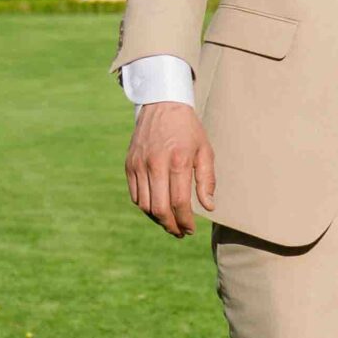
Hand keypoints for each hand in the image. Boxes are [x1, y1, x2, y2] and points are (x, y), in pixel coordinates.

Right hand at [126, 100, 214, 237]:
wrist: (162, 104)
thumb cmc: (188, 130)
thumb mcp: (205, 151)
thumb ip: (206, 180)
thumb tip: (208, 207)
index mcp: (177, 161)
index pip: (179, 202)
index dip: (185, 221)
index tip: (191, 229)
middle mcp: (155, 164)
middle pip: (160, 208)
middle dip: (171, 226)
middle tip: (180, 233)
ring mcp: (139, 164)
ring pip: (145, 205)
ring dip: (158, 219)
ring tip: (170, 223)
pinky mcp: (129, 164)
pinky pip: (135, 195)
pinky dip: (146, 207)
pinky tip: (157, 209)